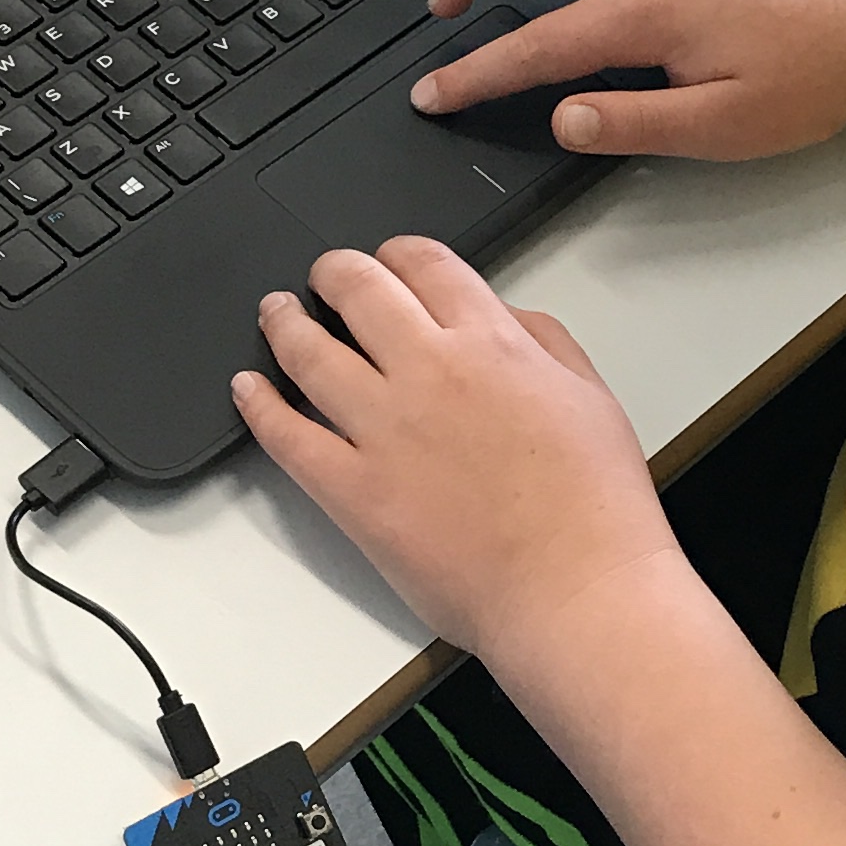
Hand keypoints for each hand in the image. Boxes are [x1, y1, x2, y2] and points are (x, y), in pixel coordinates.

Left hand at [232, 238, 682, 659]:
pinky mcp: (354, 491)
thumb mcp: (592, 397)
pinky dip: (259, 406)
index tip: (388, 261)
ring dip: (284, 324)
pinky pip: (287, 437)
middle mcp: (430, 372)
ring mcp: (384, 431)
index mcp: (491, 344)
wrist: (576, 591)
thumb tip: (505, 318)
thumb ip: (544, 342)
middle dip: (333, 273)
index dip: (397, 253)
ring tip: (274, 314)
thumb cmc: (596, 511)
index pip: (424, 265)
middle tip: (323, 276)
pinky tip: (249, 391)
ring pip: (309, 353)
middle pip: (357, 290)